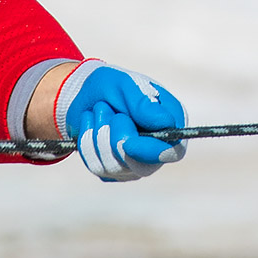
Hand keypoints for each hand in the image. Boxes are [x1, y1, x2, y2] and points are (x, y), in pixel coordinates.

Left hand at [55, 60, 187, 181]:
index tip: (128, 143)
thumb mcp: (127, 85)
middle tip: (103, 108)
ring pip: (114, 167)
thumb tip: (166, 123)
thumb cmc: (113, 87)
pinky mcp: (111, 171)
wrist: (84, 93)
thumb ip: (145, 104)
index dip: (150, 151)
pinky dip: (87, 141)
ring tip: (98, 110)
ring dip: (98, 134)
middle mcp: (156, 151)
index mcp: (171, 127)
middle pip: (141, 166)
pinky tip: (90, 124)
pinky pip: (96, 165)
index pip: (172, 152)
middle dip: (115, 139)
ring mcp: (134, 164)